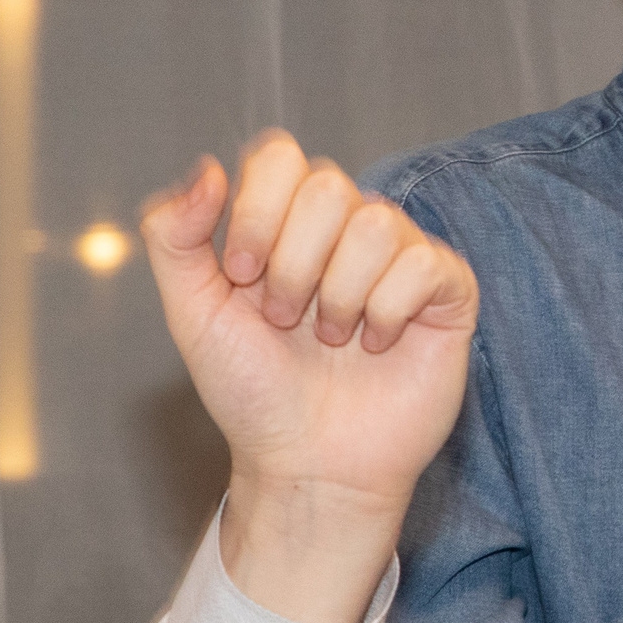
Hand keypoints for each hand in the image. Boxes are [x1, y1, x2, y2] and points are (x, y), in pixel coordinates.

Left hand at [139, 132, 477, 622]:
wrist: (309, 466)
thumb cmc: (254, 394)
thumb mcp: (193, 314)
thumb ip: (175, 237)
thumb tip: (207, 169)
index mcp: (287, 224)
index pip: (280, 156)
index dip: (257, 210)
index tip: (243, 275)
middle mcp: (346, 230)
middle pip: (327, 185)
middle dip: (294, 264)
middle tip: (288, 319)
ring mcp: (401, 257)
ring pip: (376, 222)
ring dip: (339, 295)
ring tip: (332, 338)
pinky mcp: (447, 291)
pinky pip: (422, 264)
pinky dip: (387, 311)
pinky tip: (377, 346)